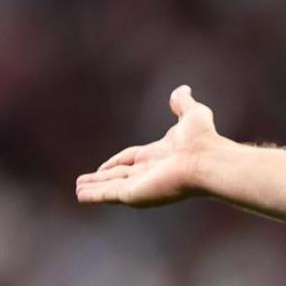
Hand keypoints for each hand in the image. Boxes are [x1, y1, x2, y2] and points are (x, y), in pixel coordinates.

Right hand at [76, 85, 219, 206]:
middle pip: (119, 176)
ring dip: (94, 188)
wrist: (207, 159)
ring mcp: (141, 185)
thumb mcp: (191, 113)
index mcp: (158, 156)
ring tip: (78, 190)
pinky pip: (109, 194)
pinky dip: (94, 195)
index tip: (103, 166)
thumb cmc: (203, 139)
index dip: (116, 162)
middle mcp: (148, 172)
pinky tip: (80, 196)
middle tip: (85, 182)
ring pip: (111, 187)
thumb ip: (181, 103)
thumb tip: (183, 89)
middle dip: (102, 179)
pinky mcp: (134, 194)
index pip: (131, 159)